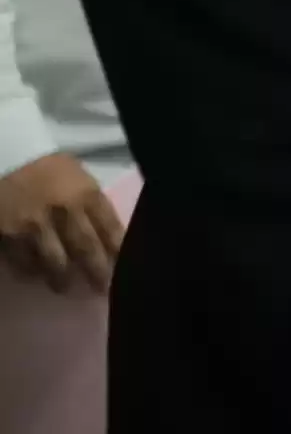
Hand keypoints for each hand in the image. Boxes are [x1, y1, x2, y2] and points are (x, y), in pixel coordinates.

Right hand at [0, 152, 121, 293]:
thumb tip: (110, 238)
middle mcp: (64, 211)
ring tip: (66, 288)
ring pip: (54, 263)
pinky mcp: (7, 235)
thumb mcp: (79, 180)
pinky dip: (32, 273)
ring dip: (62, 280)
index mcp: (87, 194)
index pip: (111, 231)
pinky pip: (22, 263)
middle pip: (86, 251)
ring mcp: (34, 226)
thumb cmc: (47, 168)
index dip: (119, 255)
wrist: (7, 154)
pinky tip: (36, 276)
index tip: (125, 271)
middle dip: (97, 274)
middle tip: (102, 290)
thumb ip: (93, 207)